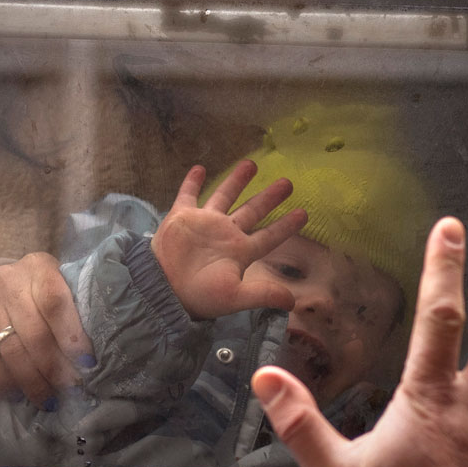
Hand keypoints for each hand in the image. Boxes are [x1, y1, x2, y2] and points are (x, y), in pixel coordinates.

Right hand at [0, 253, 92, 405]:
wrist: (2, 283)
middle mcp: (7, 280)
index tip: (85, 362)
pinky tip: (15, 395)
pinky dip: (1, 381)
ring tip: (46, 400)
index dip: (71, 336)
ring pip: (11, 350)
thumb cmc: (41, 291)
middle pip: (34, 333)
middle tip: (68, 390)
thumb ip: (74, 312)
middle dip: (54, 368)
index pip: (55, 303)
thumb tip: (88, 360)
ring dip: (31, 381)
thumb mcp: (61, 287)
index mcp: (38, 267)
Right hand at [150, 161, 308, 320]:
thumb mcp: (236, 296)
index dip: (286, 226)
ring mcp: (204, 223)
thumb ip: (264, 294)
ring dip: (236, 180)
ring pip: (224, 196)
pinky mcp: (181, 216)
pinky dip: (192, 182)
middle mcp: (225, 234)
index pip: (269, 236)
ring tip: (251, 163)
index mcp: (240, 252)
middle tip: (287, 182)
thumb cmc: (200, 295)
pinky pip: (188, 195)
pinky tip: (199, 167)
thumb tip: (293, 303)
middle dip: (269, 197)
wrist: (163, 289)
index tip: (304, 214)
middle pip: (252, 211)